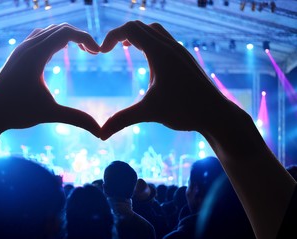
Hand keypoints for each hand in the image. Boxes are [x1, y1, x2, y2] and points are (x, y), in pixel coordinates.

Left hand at [0, 24, 100, 136]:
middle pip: (60, 28)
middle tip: (93, 52)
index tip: (98, 53)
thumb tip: (101, 133)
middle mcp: (27, 47)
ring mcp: (21, 49)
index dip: (85, 38)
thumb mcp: (50, 114)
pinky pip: (40, 37)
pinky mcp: (18, 55)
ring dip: (67, 36)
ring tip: (82, 50)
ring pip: (49, 31)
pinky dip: (55, 39)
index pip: (66, 33)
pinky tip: (60, 52)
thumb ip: (77, 119)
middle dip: (79, 36)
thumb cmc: (16, 112)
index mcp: (35, 55)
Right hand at [99, 21, 234, 139]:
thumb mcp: (149, 113)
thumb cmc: (185, 111)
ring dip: (138, 35)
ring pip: (155, 31)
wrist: (216, 114)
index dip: (112, 36)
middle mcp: (171, 47)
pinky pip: (165, 40)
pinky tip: (149, 61)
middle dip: (122, 34)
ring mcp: (180, 52)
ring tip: (128, 48)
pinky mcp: (185, 59)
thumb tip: (100, 135)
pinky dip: (151, 42)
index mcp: (160, 53)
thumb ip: (122, 120)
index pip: (130, 29)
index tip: (102, 52)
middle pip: (141, 26)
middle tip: (110, 49)